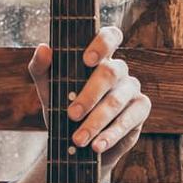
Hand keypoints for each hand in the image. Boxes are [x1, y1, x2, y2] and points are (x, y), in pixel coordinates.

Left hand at [27, 25, 150, 175]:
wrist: (74, 142)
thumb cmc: (62, 106)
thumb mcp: (47, 89)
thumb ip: (42, 68)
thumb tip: (43, 49)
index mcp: (99, 56)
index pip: (110, 36)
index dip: (102, 44)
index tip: (86, 60)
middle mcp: (118, 69)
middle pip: (110, 72)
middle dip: (89, 95)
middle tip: (71, 114)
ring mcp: (132, 88)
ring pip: (117, 100)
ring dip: (96, 121)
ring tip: (78, 139)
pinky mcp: (140, 110)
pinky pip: (129, 120)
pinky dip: (111, 135)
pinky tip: (97, 146)